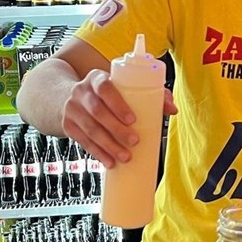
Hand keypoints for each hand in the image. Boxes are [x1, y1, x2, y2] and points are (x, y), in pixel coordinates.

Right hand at [61, 69, 176, 167]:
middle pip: (97, 112)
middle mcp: (81, 92)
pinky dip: (97, 153)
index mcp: (96, 79)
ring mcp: (72, 109)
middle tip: (134, 141)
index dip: (117, 104)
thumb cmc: (108, 93)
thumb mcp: (124, 88)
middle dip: (116, 130)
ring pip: (90, 130)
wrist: (71, 96)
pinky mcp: (68, 126)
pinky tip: (109, 161)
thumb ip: (151, 95)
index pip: (105, 88)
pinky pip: (83, 141)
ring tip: (125, 156)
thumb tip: (173, 109)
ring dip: (108, 145)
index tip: (133, 119)